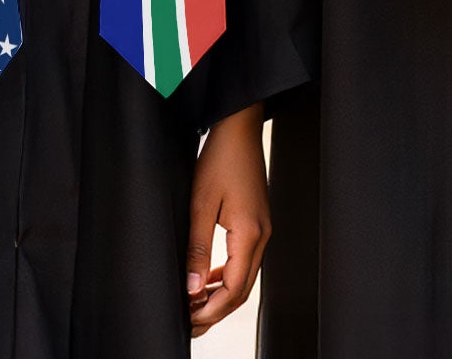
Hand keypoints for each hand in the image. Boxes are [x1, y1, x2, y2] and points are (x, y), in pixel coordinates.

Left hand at [186, 103, 270, 334]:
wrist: (240, 128)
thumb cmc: (221, 159)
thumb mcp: (200, 204)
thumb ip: (197, 250)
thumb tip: (192, 289)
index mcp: (250, 233)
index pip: (234, 289)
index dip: (211, 310)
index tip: (188, 320)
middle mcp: (262, 234)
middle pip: (243, 289)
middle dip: (216, 311)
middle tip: (188, 322)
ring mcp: (263, 229)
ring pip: (245, 277)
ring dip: (221, 296)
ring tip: (194, 306)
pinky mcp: (257, 223)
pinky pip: (245, 261)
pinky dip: (227, 277)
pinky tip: (208, 279)